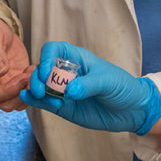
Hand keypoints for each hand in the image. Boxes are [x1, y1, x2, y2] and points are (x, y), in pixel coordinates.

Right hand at [0, 15, 33, 110]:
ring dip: (29, 92)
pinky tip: (38, 71)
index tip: (23, 78)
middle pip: (5, 103)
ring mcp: (3, 84)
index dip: (8, 90)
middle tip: (33, 77)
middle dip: (21, 93)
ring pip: (16, 101)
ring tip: (36, 72)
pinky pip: (25, 91)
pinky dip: (34, 86)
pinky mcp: (15, 81)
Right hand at [20, 41, 160, 134]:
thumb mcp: (108, 81)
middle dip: (37, 78)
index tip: (46, 71)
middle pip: (42, 69)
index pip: (54, 50)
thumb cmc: (122, 87)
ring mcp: (64, 91)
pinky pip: (46, 102)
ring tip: (42, 98)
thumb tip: (69, 91)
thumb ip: (88, 84)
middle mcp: (67, 73)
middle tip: (41, 90)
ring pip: (41, 86)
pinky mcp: (64, 107)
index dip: (46, 57)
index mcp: (77, 59)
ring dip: (35, 90)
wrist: (132, 110)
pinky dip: (34, 101)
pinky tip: (28, 100)